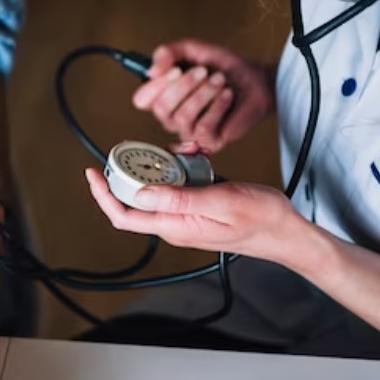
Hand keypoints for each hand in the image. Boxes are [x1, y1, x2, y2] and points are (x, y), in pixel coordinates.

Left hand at [86, 168, 303, 263]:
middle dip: (138, 169)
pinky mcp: (197, 206)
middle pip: (137, 197)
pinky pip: (179, 183)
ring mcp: (185, 215)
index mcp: (175, 226)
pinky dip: (185, 165)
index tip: (92, 172)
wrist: (287, 230)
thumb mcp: (220, 201)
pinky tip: (200, 156)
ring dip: (167, 164)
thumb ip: (179, 198)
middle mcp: (174, 223)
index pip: (124, 215)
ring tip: (189, 150)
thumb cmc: (261, 218)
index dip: (103, 196)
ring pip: (159, 186)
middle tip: (146, 149)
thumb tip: (139, 194)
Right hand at [132, 40, 274, 152]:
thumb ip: (170, 52)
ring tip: (219, 80)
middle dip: (184, 86)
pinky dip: (217, 106)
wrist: (258, 81)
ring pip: (182, 117)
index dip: (155, 85)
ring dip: (204, 93)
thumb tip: (151, 71)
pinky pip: (203, 127)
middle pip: (161, 108)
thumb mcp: (195, 51)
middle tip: (203, 71)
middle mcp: (172, 117)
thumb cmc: (227, 69)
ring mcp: (189, 131)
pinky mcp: (208, 141)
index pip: (141, 100)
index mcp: (164, 96)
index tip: (174, 69)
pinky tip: (226, 95)